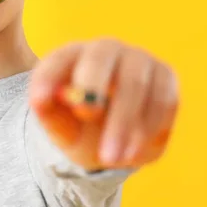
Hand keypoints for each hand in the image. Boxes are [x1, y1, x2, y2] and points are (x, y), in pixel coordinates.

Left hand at [28, 39, 178, 170]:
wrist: (112, 135)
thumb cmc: (77, 124)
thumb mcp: (58, 124)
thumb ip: (47, 112)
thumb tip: (40, 100)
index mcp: (71, 55)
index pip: (58, 59)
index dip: (49, 77)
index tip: (40, 101)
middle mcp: (106, 49)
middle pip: (100, 59)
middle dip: (92, 91)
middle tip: (86, 118)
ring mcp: (139, 59)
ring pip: (135, 84)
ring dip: (124, 123)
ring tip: (111, 158)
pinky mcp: (166, 76)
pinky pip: (163, 99)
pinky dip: (148, 128)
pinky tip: (131, 153)